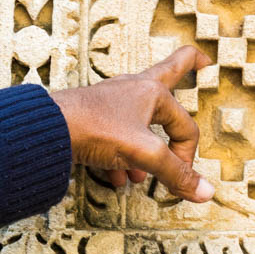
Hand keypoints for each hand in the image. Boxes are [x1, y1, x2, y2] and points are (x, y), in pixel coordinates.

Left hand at [49, 45, 214, 202]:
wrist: (49, 129)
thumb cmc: (96, 129)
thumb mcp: (144, 154)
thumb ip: (175, 173)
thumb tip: (206, 191)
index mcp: (153, 93)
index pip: (185, 127)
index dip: (187, 157)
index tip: (180, 179)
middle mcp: (135, 90)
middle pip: (170, 72)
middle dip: (188, 67)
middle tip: (203, 61)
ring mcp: (114, 101)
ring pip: (141, 116)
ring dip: (147, 146)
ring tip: (143, 172)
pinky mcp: (95, 116)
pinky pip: (117, 135)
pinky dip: (121, 157)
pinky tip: (116, 177)